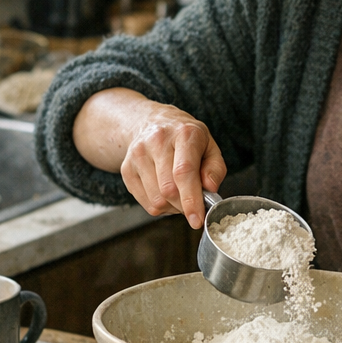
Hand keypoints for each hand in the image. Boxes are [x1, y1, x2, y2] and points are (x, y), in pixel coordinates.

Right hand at [120, 100, 226, 228]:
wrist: (152, 122)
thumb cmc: (185, 138)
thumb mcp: (209, 145)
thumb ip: (215, 168)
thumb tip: (210, 188)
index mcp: (184, 134)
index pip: (184, 172)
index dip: (191, 200)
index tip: (197, 220)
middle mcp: (157, 141)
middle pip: (169, 190)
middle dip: (184, 206)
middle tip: (193, 204)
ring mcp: (138, 155)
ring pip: (156, 200)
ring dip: (172, 207)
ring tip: (179, 195)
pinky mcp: (126, 169)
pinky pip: (145, 203)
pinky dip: (160, 206)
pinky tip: (165, 193)